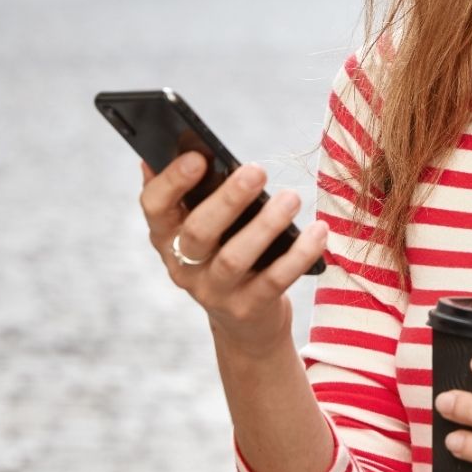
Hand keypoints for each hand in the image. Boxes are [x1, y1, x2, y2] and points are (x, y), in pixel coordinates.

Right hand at [137, 154, 329, 358]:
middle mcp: (183, 265)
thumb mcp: (201, 224)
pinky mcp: (248, 309)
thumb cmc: (225, 250)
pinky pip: (274, 281)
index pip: (154, 206)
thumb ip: (190, 192)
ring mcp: (214, 292)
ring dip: (266, 225)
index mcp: (166, 235)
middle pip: (198, 232)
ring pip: (234, 258)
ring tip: (292, 198)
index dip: (172, 181)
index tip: (199, 156)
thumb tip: (174, 149)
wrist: (245, 321)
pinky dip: (299, 254)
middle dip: (227, 200)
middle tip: (257, 170)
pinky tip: (318, 230)